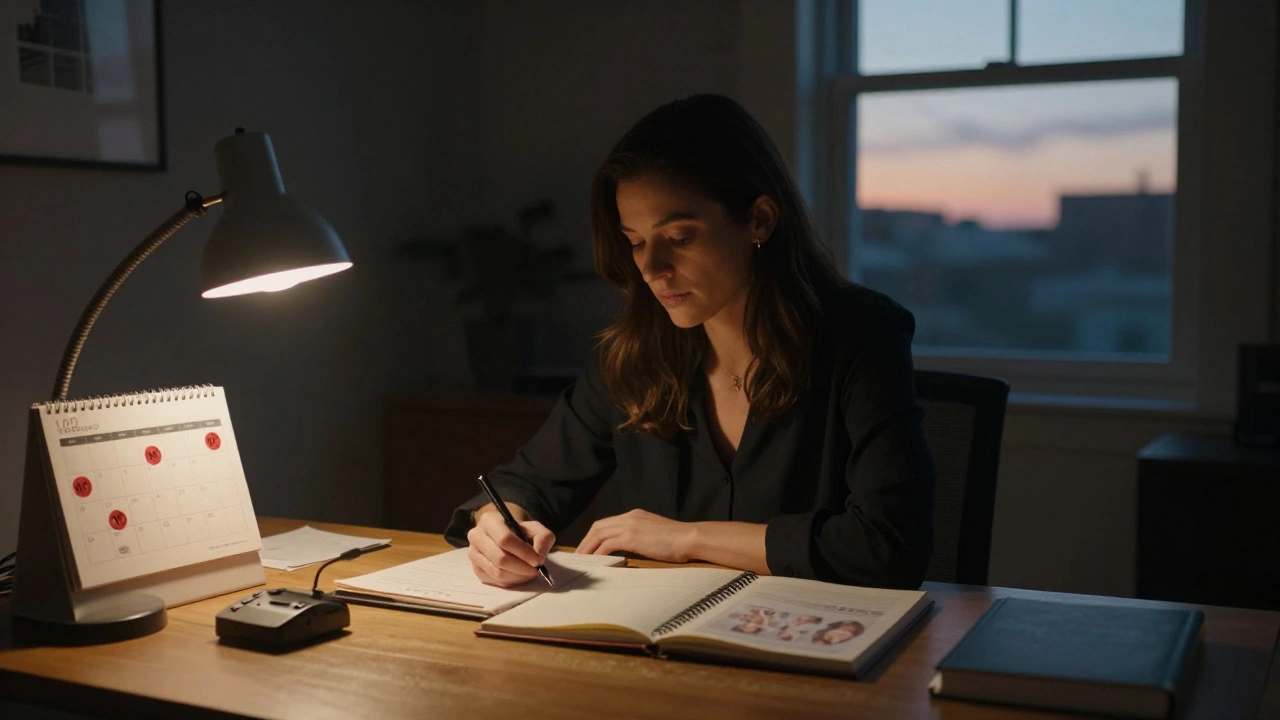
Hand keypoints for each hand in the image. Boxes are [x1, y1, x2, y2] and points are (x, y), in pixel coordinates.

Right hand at [466, 506, 555, 587]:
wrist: (506, 535)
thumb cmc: (521, 531)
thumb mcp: (536, 528)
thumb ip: (543, 539)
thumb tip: (538, 557)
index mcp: (489, 521)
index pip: (504, 539)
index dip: (523, 552)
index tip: (538, 560)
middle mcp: (476, 536)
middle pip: (500, 558)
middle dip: (522, 567)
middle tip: (536, 570)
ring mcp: (473, 554)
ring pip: (497, 572)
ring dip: (518, 576)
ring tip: (529, 573)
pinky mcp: (475, 569)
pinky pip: (494, 581)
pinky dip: (510, 581)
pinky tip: (519, 575)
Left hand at [575, 509, 695, 562]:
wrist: (689, 538)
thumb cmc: (677, 540)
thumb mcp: (654, 533)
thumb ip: (640, 536)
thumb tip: (630, 547)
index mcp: (635, 515)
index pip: (607, 523)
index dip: (595, 535)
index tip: (588, 547)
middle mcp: (629, 517)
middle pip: (598, 526)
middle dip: (586, 541)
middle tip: (579, 555)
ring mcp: (630, 526)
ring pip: (599, 534)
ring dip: (588, 547)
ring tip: (582, 560)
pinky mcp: (632, 537)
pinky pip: (607, 544)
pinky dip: (598, 552)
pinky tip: (595, 561)